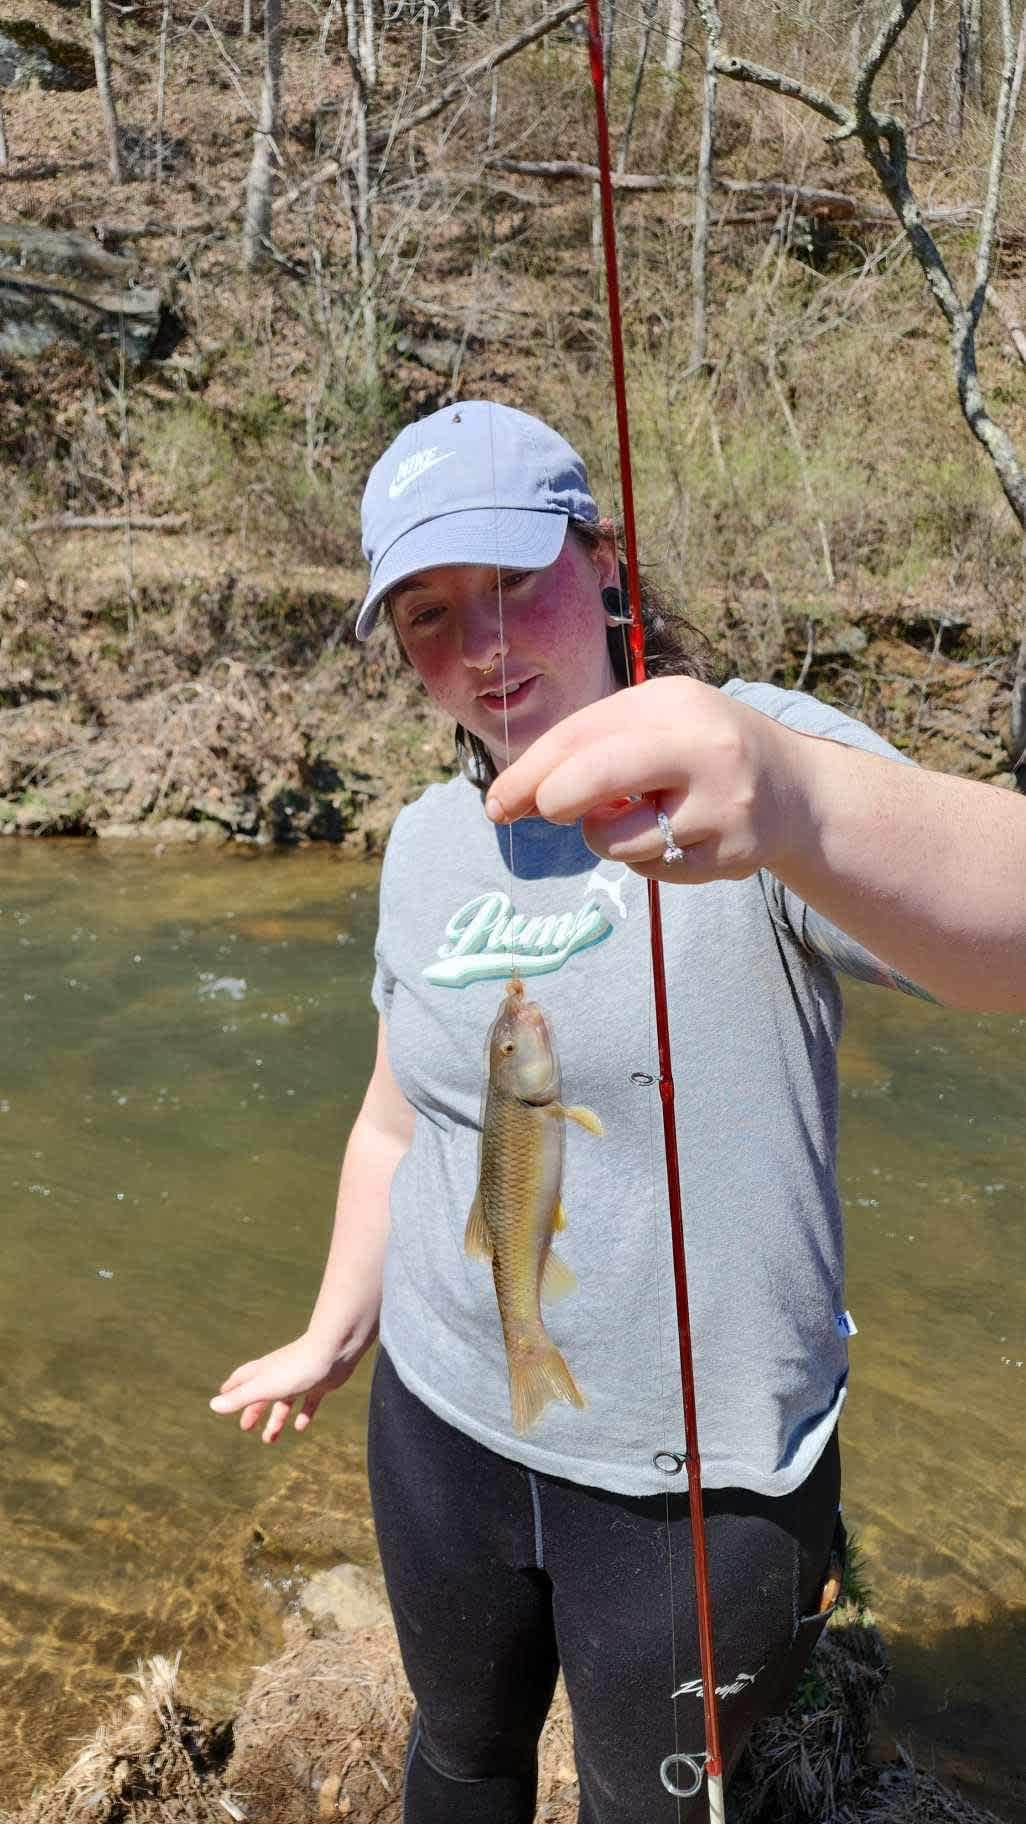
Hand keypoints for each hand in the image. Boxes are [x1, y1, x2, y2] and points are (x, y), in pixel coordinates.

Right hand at [209, 1331, 370, 1443]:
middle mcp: (280, 1373)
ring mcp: (300, 1378)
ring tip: (270, 1440)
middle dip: (253, 1410)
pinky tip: (300, 1427)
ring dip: (276, 1419)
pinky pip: (309, 1401)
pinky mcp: (319, 1383)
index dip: (232, 1389)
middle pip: (262, 1393)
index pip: (241, 1379)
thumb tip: (213, 1406)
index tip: (222, 1397)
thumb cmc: (295, 1368)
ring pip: (284, 1401)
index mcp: (263, 1372)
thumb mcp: (263, 1387)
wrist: (333, 1352)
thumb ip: (239, 1398)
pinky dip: (303, 1414)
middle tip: (246, 1428)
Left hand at [484, 677, 803, 882]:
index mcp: (674, 703)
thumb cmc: (701, 751)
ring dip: (605, 839)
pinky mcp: (731, 854)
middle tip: (546, 812)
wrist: (796, 790)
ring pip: (620, 840)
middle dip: (554, 799)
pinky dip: (646, 861)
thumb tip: (522, 792)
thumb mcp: (658, 721)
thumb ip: (595, 745)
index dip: (528, 773)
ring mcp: (721, 804)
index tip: (496, 803)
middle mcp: (703, 748)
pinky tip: (674, 838)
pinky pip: (654, 871)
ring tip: (635, 820)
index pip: (581, 734)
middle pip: (599, 774)